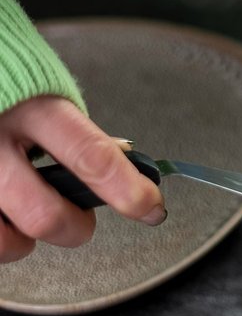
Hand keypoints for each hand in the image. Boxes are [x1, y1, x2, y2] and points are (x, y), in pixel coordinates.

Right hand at [0, 97, 165, 262]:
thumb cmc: (6, 74)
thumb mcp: (44, 88)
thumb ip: (74, 131)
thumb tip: (121, 172)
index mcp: (33, 106)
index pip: (90, 155)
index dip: (128, 190)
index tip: (152, 207)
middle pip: (44, 214)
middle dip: (75, 229)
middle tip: (80, 221)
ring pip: (3, 240)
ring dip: (24, 241)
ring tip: (27, 218)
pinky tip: (2, 213)